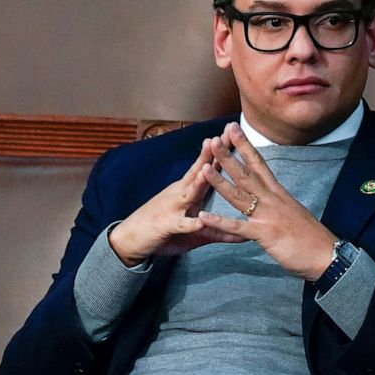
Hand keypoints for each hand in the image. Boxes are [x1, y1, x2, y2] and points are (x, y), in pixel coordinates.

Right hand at [108, 136, 246, 265]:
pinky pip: (180, 224)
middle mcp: (181, 194)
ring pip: (189, 192)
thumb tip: (243, 235)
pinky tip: (200, 221)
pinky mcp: (166, 225)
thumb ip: (219, 231)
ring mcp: (173, 207)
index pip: (207, 168)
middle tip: (222, 138)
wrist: (131, 239)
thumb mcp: (195, 232)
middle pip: (199, 172)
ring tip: (211, 169)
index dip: (220, 152)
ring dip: (200, 181)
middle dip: (211, 155)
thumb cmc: (165, 231)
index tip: (233, 135)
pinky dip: (190, 222)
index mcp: (189, 191)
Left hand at [198, 123, 335, 279]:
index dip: (245, 146)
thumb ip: (279, 204)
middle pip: (246, 174)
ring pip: (239, 195)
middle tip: (214, 139)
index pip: (259, 164)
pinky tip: (204, 216)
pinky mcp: (264, 234)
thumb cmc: (311, 236)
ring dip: (220, 182)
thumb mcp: (294, 212)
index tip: (233, 130)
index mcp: (279, 193)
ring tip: (203, 168)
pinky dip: (220, 222)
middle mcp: (272, 199)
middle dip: (229, 156)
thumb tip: (271, 198)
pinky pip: (238, 227)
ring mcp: (267, 216)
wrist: (326, 254)